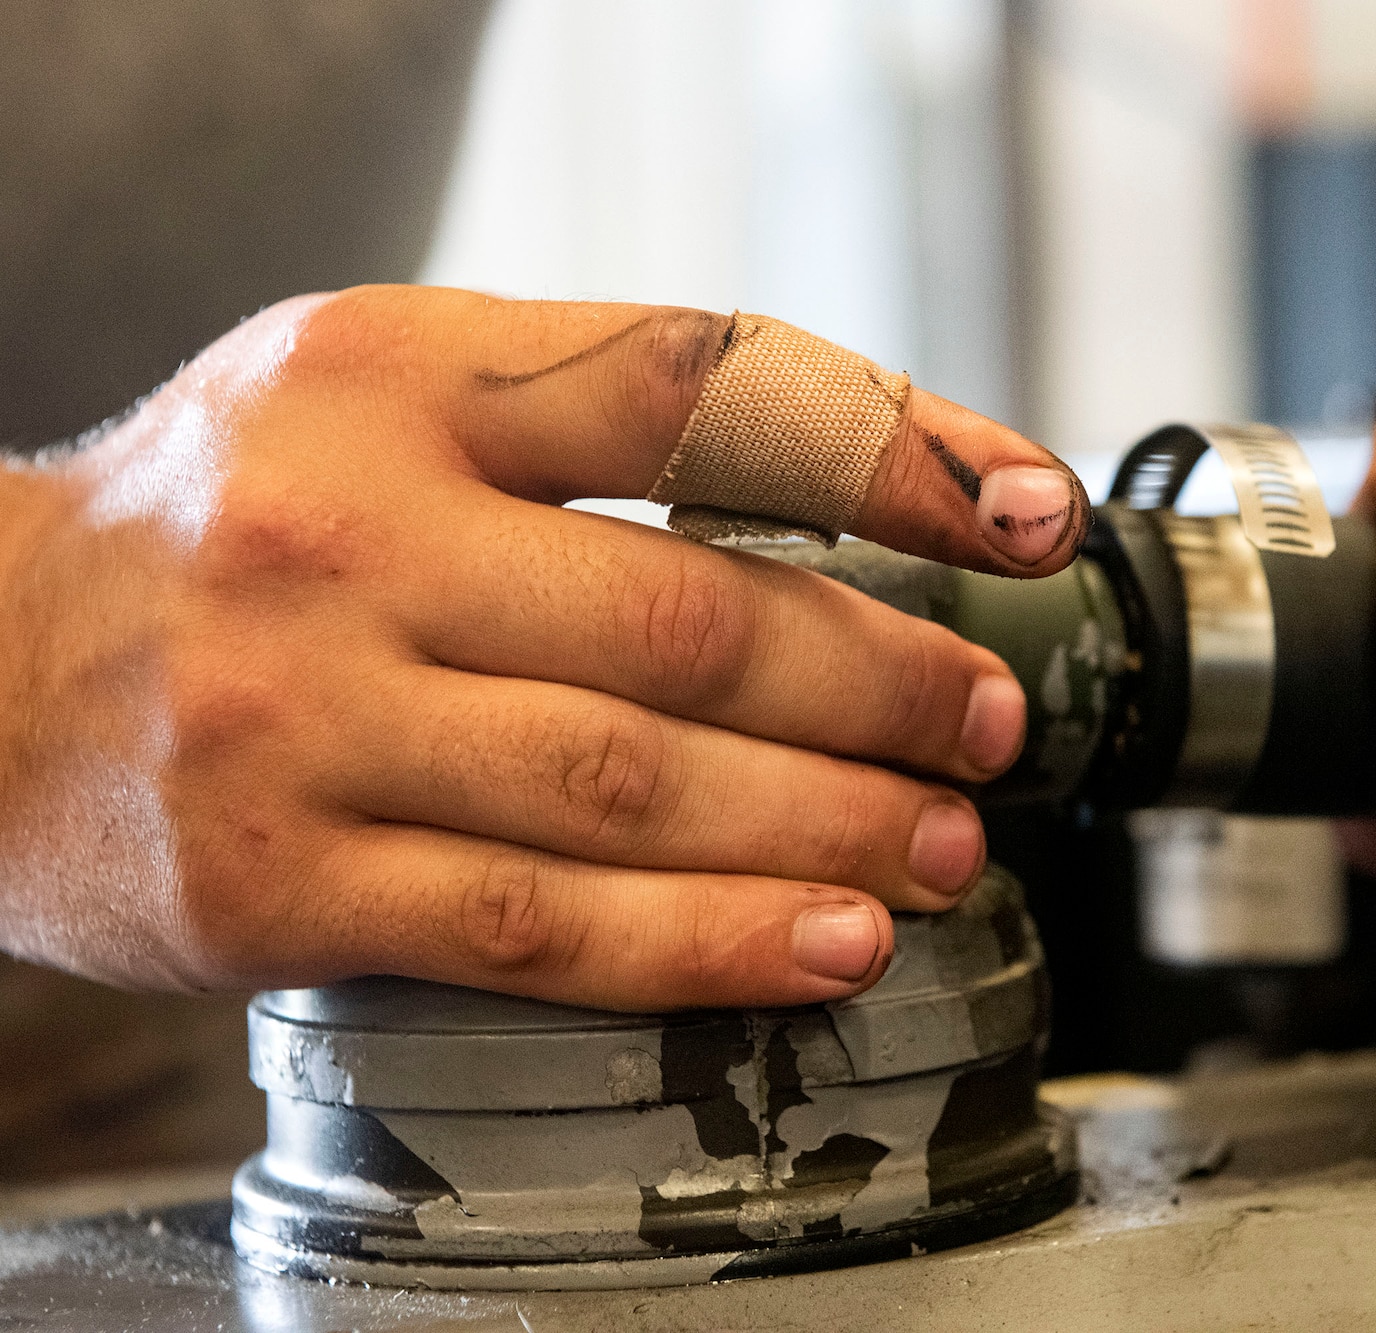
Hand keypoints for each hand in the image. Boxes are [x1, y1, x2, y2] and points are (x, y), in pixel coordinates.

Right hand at [0, 286, 1089, 1008]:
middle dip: (882, 681)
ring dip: (826, 826)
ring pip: (635, 786)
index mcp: (398, 377)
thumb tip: (858, 497)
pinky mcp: (286, 883)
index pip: (699, 386)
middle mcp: (350, 534)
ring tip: (940, 846)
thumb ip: (586, 425)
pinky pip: (542, 927)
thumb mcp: (385, 400)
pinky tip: (825, 942)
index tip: (1024, 513)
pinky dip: (708, 943)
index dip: (896, 447)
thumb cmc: (235, 526)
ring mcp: (309, 718)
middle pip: (695, 615)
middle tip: (987, 724)